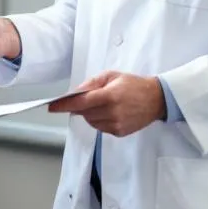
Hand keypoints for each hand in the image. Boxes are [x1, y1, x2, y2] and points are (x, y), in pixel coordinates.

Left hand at [47, 71, 164, 136]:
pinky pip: (100, 128)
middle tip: (84, 99)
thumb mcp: (112, 76)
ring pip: (91, 122)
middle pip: (84, 113)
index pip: (81, 103)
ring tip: (102, 104)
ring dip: (89, 114)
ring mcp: (116, 124)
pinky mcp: (119, 132)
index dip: (64, 105)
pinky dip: (99, 120)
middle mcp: (112, 112)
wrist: (156, 99)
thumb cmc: (133, 84)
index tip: (51, 107)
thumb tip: (74, 93)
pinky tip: (109, 112)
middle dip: (79, 107)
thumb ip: (92, 83)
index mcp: (110, 95)